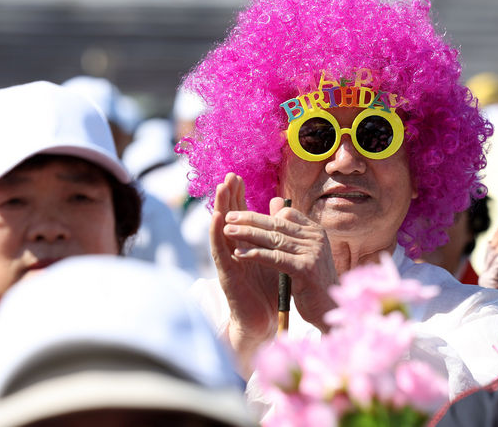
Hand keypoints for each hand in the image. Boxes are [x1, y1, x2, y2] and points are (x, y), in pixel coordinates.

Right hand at [210, 173, 277, 375]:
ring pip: (221, 231)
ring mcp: (229, 262)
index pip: (241, 216)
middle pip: (228, 219)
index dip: (238, 196)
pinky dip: (216, 234)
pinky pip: (220, 251)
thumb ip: (275, 233)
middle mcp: (234, 251)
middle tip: (229, 176)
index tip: (238, 176)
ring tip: (220, 189)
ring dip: (219, 209)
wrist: (264, 321)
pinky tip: (217, 218)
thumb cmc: (268, 290)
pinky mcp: (227, 275)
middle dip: (228, 197)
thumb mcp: (275, 256)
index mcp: (246, 245)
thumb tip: (281, 206)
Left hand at [224, 197, 338, 330]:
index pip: (286, 214)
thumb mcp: (302, 252)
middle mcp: (316, 238)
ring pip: (274, 239)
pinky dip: (256, 254)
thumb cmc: (313, 282)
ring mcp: (313, 252)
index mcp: (315, 231)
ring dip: (248, 234)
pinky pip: (275, 258)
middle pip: (277, 224)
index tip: (240, 216)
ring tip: (228, 231)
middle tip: (228, 216)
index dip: (261, 215)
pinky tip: (239, 253)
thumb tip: (275, 202)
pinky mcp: (306, 268)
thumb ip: (288, 230)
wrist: (330, 308)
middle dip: (250, 219)